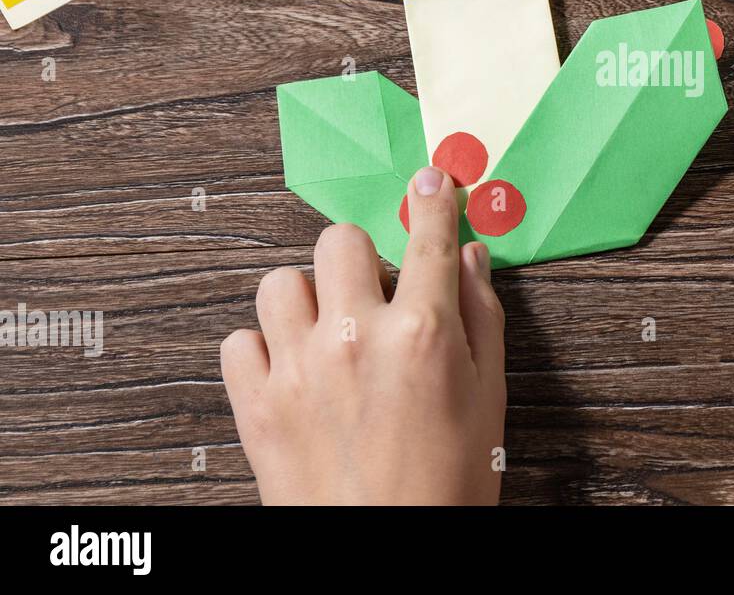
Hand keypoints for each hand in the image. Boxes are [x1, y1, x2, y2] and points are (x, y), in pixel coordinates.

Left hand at [221, 166, 505, 504]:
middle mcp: (354, 338)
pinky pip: (239, 341)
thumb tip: (471, 259)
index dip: (432, 200)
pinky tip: (293, 371)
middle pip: (339, 239)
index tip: (428, 183)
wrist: (387, 554)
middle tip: (372, 289)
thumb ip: (482, 319)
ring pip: (280, 283)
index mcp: (423, 333)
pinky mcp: (256, 406)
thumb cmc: (447, 487)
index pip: (428, 238)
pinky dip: (263, 349)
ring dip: (307, 297)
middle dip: (360, 256)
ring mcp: (299, 369)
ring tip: (326, 332)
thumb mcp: (489, 399)